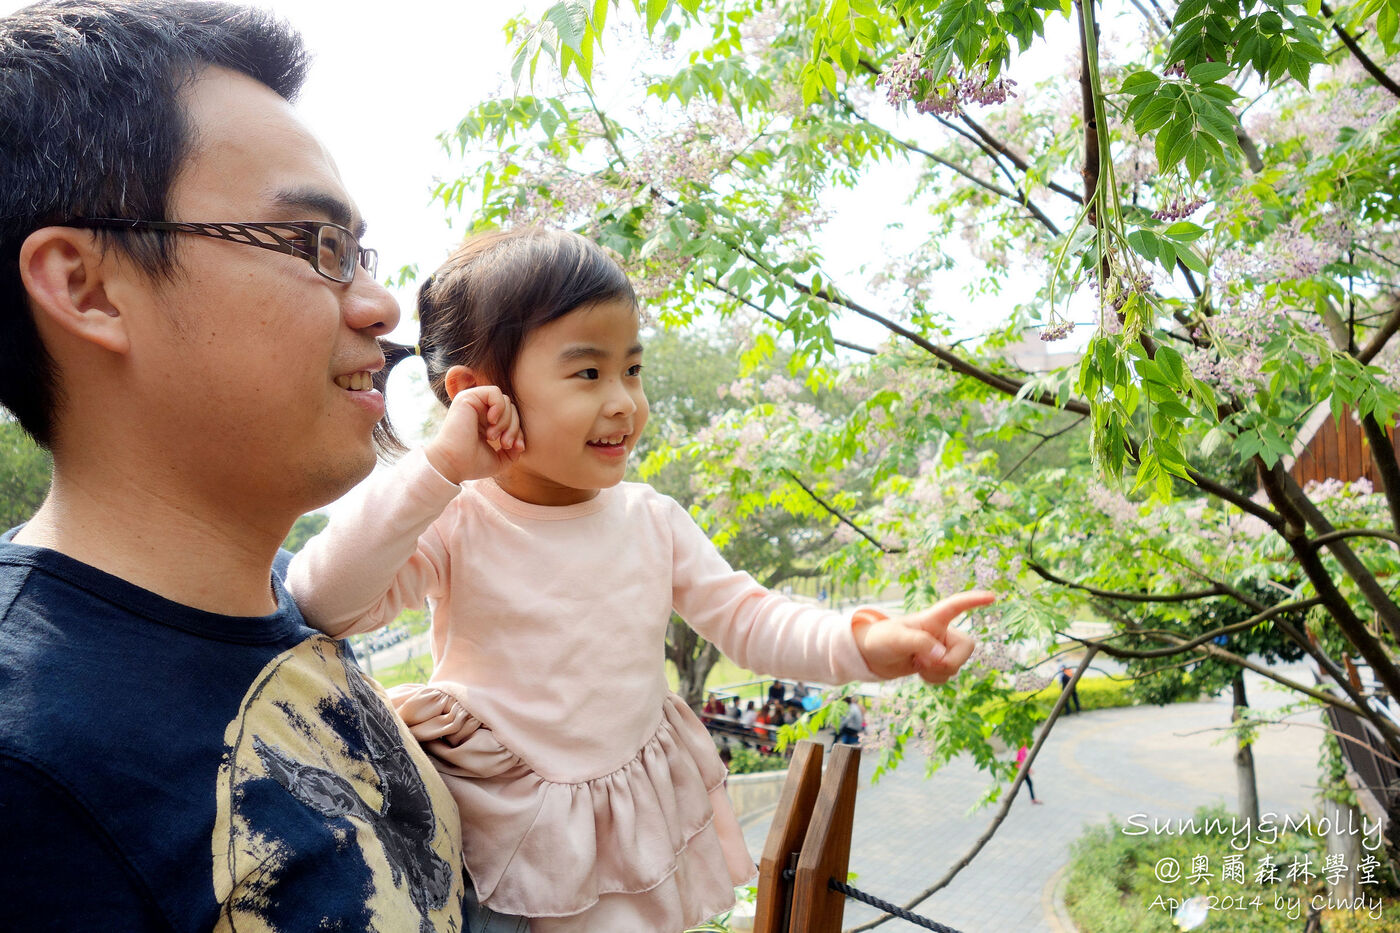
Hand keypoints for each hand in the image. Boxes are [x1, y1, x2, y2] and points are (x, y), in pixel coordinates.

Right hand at [423, 385, 523, 484]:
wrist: (452, 465)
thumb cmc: (471, 464)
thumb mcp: (499, 459)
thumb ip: (513, 450)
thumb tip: (521, 443)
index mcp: (485, 422)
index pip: (512, 418)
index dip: (518, 431)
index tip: (515, 448)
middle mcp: (479, 410)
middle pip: (511, 408)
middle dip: (514, 427)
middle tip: (505, 444)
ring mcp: (473, 402)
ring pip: (505, 401)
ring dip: (506, 421)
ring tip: (493, 437)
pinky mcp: (467, 397)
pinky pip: (494, 392)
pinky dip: (499, 407)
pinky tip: (492, 421)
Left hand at [852, 590, 993, 683]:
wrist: (871, 656)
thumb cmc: (881, 639)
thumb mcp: (896, 638)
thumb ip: (919, 644)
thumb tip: (941, 657)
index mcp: (932, 619)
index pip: (956, 606)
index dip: (974, 600)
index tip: (992, 597)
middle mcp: (941, 633)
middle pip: (967, 647)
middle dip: (950, 662)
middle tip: (926, 663)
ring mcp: (940, 649)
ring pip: (957, 665)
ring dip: (938, 672)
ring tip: (918, 665)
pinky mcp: (936, 664)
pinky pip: (948, 676)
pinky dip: (935, 679)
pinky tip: (920, 672)